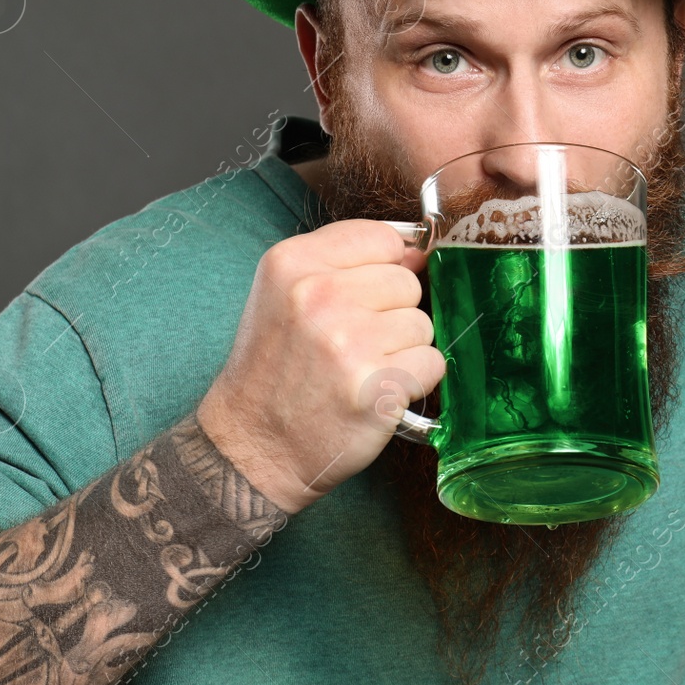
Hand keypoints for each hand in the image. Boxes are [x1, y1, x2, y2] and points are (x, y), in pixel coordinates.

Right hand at [197, 220, 445, 513]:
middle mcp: (319, 297)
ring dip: (402, 350)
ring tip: (360, 369)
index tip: (364, 296)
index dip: (384, 268)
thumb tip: (416, 252)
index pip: (384, 238)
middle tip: (352, 344)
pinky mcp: (377, 386)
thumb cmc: (275, 371)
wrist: (252, 447)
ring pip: (422, 324)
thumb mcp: (285, 295)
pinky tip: (376, 391)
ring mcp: (349, 343)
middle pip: (407, 282)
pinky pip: (432, 363)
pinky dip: (413, 381)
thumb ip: (344, 262)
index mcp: (292, 263)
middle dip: (391, 313)